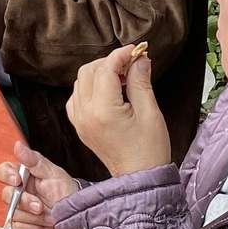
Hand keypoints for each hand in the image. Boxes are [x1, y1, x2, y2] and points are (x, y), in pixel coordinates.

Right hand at [0, 140, 77, 228]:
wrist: (77, 214)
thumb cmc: (66, 189)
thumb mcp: (53, 173)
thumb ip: (34, 160)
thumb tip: (17, 145)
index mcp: (23, 175)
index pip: (3, 171)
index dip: (6, 175)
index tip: (17, 181)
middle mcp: (18, 191)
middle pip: (6, 195)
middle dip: (25, 202)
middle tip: (40, 207)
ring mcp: (19, 208)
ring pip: (13, 213)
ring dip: (33, 217)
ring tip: (50, 214)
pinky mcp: (23, 223)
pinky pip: (19, 226)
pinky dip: (34, 226)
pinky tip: (46, 223)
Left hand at [66, 45, 170, 176]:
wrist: (139, 178)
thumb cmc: (149, 149)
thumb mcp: (150, 112)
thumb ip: (141, 82)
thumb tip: (140, 59)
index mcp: (103, 110)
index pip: (106, 70)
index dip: (121, 55)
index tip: (136, 50)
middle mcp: (85, 114)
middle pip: (88, 72)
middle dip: (109, 62)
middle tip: (131, 63)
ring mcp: (79, 121)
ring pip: (80, 82)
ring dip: (99, 73)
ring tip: (122, 76)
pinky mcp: (79, 126)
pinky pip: (77, 97)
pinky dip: (90, 87)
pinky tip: (108, 91)